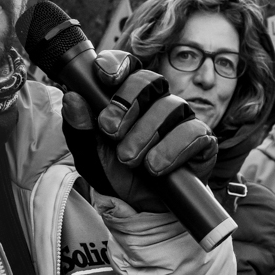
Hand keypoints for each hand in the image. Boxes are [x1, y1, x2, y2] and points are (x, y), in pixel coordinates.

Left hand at [62, 57, 216, 210]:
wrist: (145, 210)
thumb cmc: (118, 175)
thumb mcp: (90, 157)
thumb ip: (79, 129)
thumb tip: (73, 98)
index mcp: (129, 97)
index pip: (127, 65)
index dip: (117, 64)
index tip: (105, 79)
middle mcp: (156, 101)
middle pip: (149, 79)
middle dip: (126, 104)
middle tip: (110, 131)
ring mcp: (181, 118)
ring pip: (169, 106)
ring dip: (145, 133)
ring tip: (130, 160)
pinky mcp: (202, 139)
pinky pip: (193, 131)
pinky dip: (171, 150)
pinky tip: (156, 167)